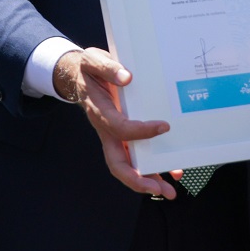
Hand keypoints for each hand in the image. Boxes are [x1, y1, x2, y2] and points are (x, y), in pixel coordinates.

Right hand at [55, 48, 175, 199]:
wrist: (79, 76)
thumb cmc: (88, 70)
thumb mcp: (93, 60)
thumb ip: (107, 67)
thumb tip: (126, 77)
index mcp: (100, 112)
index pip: (119, 128)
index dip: (139, 131)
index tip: (163, 127)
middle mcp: (107, 130)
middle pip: (118, 163)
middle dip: (138, 179)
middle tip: (159, 189)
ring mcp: (115, 136)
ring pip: (128, 165)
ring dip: (148, 180)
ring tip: (169, 190)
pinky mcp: (123, 135)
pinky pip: (136, 155)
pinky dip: (152, 167)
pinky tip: (170, 171)